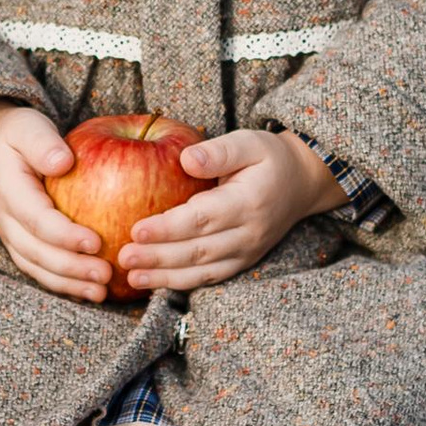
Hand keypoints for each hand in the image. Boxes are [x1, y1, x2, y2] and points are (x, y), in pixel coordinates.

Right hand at [0, 100, 113, 301]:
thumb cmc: (20, 135)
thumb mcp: (29, 127)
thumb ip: (43, 143)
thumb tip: (63, 162)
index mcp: (9, 190)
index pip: (36, 219)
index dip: (64, 235)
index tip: (96, 242)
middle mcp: (6, 219)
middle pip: (36, 252)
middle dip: (71, 268)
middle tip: (106, 275)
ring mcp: (12, 236)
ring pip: (37, 268)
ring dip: (68, 284)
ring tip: (101, 292)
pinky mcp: (22, 245)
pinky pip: (41, 270)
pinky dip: (64, 284)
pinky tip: (90, 290)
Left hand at [118, 128, 342, 293]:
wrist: (302, 183)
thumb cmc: (268, 158)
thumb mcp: (250, 142)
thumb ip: (219, 151)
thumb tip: (186, 159)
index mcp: (248, 202)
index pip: (203, 219)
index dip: (169, 228)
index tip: (137, 230)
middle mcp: (248, 233)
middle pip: (198, 251)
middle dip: (158, 257)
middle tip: (123, 257)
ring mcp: (246, 252)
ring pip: (202, 271)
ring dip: (165, 277)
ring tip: (132, 277)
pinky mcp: (242, 262)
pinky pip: (210, 278)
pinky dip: (181, 283)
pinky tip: (153, 282)